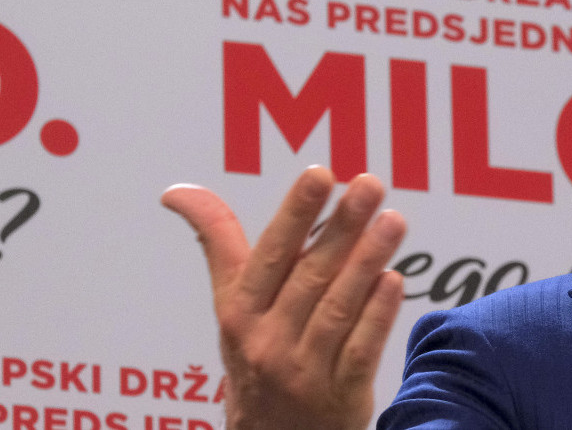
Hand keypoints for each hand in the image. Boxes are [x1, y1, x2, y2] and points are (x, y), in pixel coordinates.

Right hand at [162, 166, 406, 429]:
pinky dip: (377, 316)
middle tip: (370, 185)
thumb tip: (177, 191)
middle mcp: (267, 341)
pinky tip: (394, 281)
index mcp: (240, 312)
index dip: (295, 214)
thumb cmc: (254, 355)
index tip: (319, 174)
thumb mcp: (230, 304)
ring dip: (367, 262)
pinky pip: (360, 351)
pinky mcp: (341, 396)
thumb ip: (218, 242)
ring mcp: (305, 371)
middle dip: (342, 227)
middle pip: (310, 276)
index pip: (270, 254)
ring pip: (338, 309)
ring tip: (393, 221)